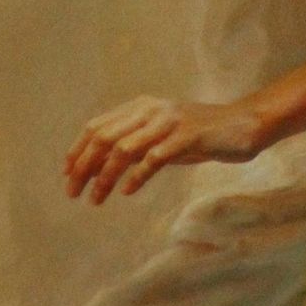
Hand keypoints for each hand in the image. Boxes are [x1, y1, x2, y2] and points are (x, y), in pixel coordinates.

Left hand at [63, 94, 264, 202]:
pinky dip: (136, 176)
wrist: (239, 127)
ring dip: (105, 176)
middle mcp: (150, 110)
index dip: (77, 150)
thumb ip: (134, 146)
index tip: (66, 174)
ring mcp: (168, 123)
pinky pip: (153, 158)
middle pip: (104, 138)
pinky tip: (126, 191)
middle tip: (72, 192)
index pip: (97, 126)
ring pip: (124, 149)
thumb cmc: (198, 136)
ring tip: (95, 199)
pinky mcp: (186, 138)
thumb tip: (99, 168)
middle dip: (83, 167)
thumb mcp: (160, 137)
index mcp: (140, 107)